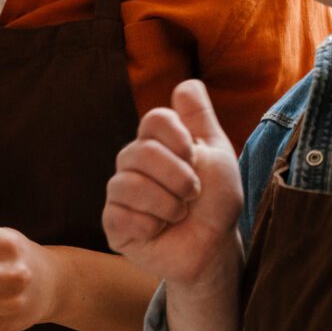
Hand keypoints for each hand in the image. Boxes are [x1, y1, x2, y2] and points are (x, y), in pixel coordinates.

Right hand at [102, 79, 243, 287]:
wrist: (214, 247)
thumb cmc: (216, 200)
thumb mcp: (217, 154)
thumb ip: (200, 118)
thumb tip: (186, 83)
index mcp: (157, 141)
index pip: (154, 119)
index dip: (178, 138)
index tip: (195, 156)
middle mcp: (134, 161)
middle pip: (142, 152)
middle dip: (178, 177)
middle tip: (193, 194)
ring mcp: (121, 192)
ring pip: (128, 184)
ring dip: (167, 204)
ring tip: (179, 214)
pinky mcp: (114, 223)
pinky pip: (119, 214)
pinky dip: (149, 225)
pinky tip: (159, 230)